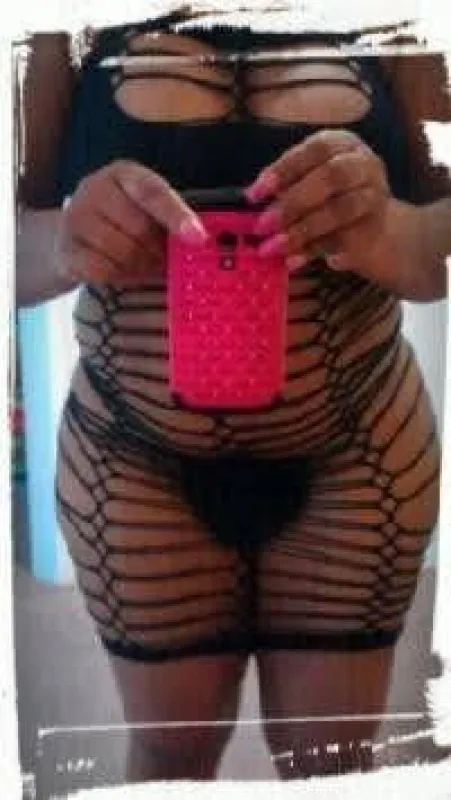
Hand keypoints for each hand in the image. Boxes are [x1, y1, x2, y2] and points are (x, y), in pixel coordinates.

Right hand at [55, 160, 208, 285]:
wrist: (70, 235)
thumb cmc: (119, 221)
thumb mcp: (144, 208)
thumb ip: (169, 218)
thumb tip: (198, 240)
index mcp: (124, 173)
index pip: (152, 191)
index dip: (176, 215)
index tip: (197, 236)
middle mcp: (95, 188)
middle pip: (139, 228)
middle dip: (158, 250)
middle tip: (165, 260)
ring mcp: (76, 218)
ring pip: (122, 252)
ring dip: (141, 267)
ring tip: (145, 266)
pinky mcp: (66, 248)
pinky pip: (102, 270)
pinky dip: (119, 276)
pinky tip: (122, 272)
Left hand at [245, 129, 391, 277]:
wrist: (373, 228)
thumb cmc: (330, 199)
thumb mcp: (308, 183)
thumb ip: (285, 189)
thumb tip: (251, 204)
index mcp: (341, 144)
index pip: (314, 150)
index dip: (283, 170)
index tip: (254, 194)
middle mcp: (363, 165)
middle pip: (332, 177)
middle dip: (292, 202)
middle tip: (262, 225)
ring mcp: (374, 197)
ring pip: (339, 211)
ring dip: (301, 231)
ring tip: (273, 248)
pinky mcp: (375, 230)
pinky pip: (342, 241)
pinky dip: (314, 251)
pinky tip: (292, 262)